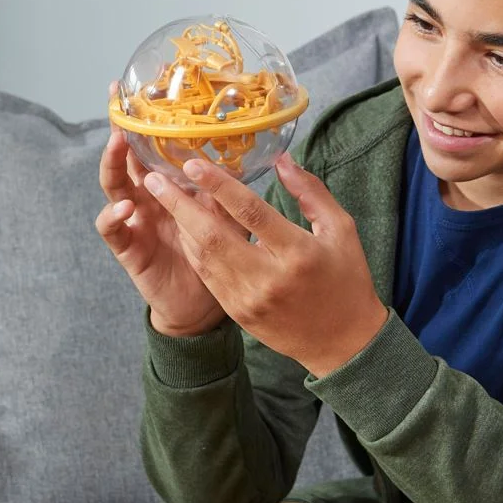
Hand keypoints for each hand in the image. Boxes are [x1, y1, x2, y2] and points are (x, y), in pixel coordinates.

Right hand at [94, 81, 248, 336]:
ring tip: (118, 145)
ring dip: (114, 164)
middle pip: (127, 158)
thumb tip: (254, 155)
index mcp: (172, 185)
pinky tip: (124, 208)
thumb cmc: (218, 255)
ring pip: (114, 186)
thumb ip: (228, 188)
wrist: (203, 303)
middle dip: (120, 131)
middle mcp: (149, 198)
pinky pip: (114, 231)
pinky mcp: (129, 249)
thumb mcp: (227, 215)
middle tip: (119, 106)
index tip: (144, 88)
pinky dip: (114, 217)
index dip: (149, 120)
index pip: (156, 146)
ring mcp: (135, 221)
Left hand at [143, 153, 388, 375]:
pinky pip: (207, 275)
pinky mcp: (239, 313)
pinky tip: (183, 228)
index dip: (218, 185)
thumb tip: (281, 159)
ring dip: (180, 224)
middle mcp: (268, 277)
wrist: (342, 342)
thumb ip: (311, 192)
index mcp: (298, 252)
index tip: (193, 164)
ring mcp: (249, 299)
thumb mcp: (341, 229)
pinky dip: (192, 249)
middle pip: (213, 235)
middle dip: (180, 204)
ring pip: (204, 256)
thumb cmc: (347, 279)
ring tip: (162, 197)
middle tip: (155, 178)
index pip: (250, 211)